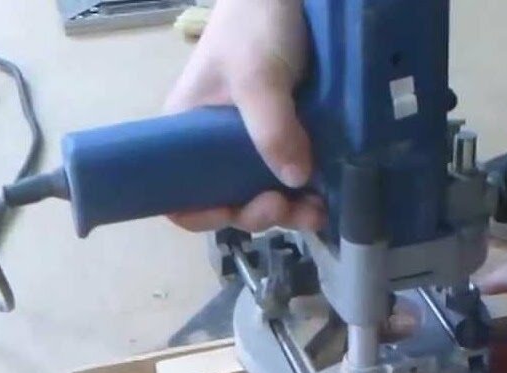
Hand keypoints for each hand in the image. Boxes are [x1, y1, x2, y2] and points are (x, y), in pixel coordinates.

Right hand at [163, 0, 323, 232]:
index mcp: (186, 131)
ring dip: (289, 208)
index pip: (179, 191)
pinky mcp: (287, 131)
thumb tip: (294, 181)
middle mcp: (215, 142)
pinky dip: (307, 189)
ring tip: (317, 210)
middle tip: (287, 205)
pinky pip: (291, 170)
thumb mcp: (257, 76)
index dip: (201, 212)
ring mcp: (253, 138)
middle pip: (228, 198)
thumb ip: (271, 127)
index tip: (235, 212)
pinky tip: (326, 195)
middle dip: (258, 213)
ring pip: (264, 189)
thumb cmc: (254, 25)